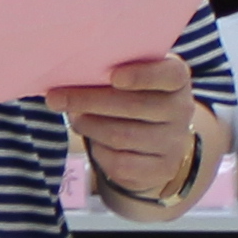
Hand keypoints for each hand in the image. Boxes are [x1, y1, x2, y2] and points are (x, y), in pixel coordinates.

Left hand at [48, 55, 203, 202]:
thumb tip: (69, 72)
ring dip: (89, 125)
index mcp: (177, 79)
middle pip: (133, 106)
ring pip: (121, 136)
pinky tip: (93, 139)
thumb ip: (115, 68)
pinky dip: (98, 150)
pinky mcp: (160, 169)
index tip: (114, 76)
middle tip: (56, 98)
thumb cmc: (136, 94)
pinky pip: (120, 163)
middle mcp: (181, 110)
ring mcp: (173, 142)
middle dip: (89, 101)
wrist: (159, 137)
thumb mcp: (135, 74)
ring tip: (74, 117)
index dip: (143, 76)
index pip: (169, 74)